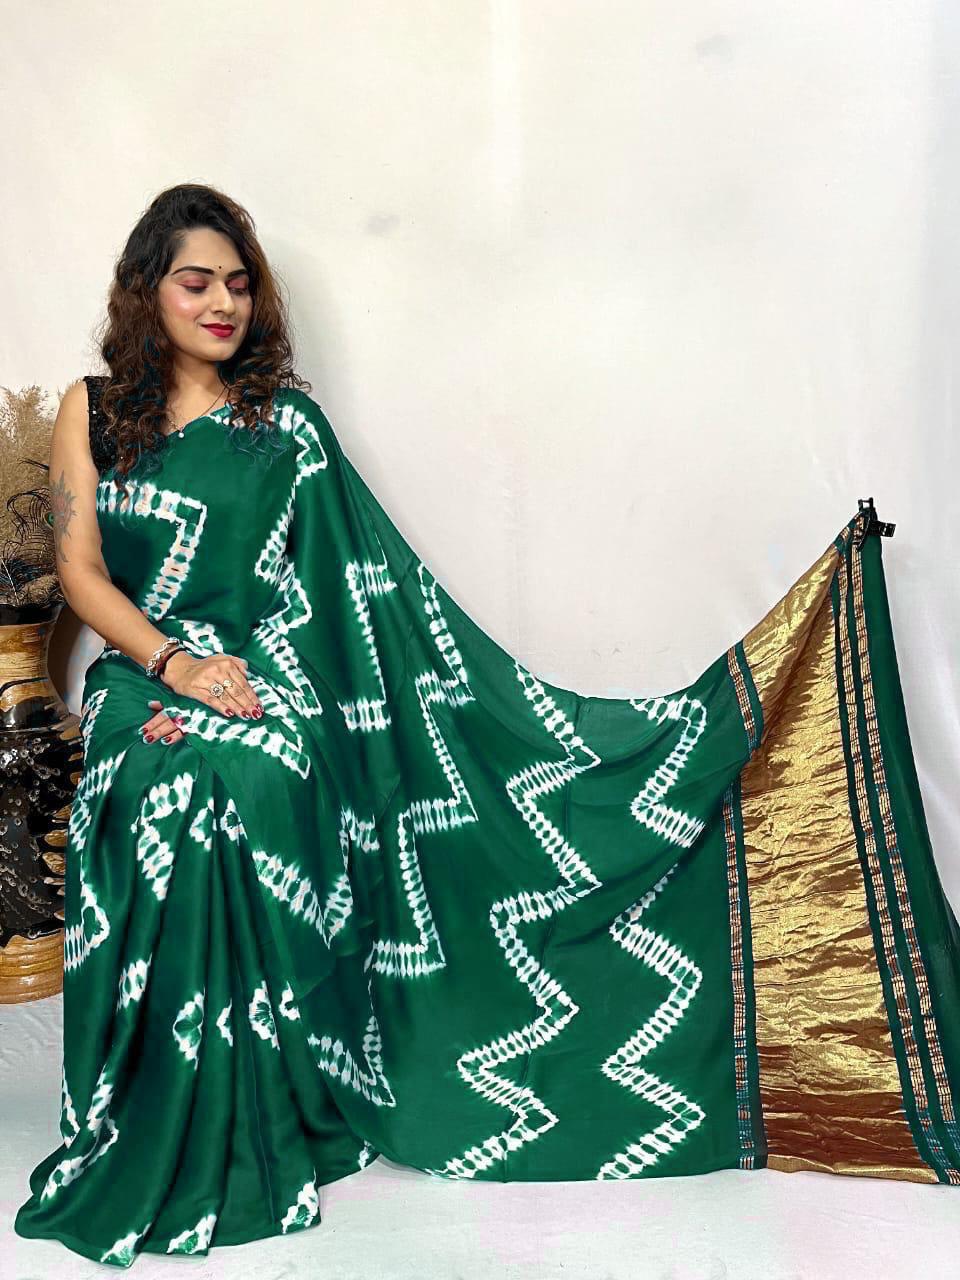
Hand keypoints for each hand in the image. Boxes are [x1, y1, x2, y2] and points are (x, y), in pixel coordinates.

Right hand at [139, 650, 263, 745]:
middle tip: (256, 714)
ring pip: (225, 696)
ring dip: (237, 707)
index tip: (260, 707)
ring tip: (246, 716)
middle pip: (236, 691)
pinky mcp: (196, 689)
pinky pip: (211, 700)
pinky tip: (229, 713)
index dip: (252, 696)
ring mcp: (206, 680)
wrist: (180, 668)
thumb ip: (237, 663)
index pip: (243, 683)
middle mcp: (217, 671)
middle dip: (248, 704)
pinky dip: (221, 707)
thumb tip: (249, 674)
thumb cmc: (205, 666)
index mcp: (226, 664)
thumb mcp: (222, 659)